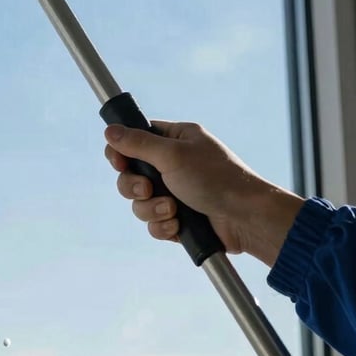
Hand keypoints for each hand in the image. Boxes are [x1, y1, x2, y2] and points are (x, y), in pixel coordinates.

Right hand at [104, 121, 304, 266]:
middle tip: (148, 189)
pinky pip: (153, 223)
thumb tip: (109, 130)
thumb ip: (138, 143)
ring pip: (139, 202)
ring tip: (173, 210)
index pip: (135, 139)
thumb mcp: (173, 155)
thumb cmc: (216, 179)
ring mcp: (176, 192)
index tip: (119, 162)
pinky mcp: (178, 218)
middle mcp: (173, 164)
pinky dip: (162, 225)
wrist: (246, 219)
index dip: (121, 152)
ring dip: (152, 208)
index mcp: (175, 140)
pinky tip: (178, 224)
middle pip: (130, 174)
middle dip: (135, 186)